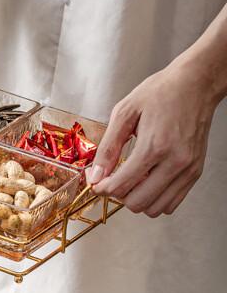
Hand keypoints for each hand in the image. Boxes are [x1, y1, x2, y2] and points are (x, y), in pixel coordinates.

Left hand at [88, 59, 217, 216]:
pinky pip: (171, 204)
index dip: (102, 188)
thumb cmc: (161, 92)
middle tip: (114, 180)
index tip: (97, 182)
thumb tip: (95, 176)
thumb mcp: (124, 113)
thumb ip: (108, 147)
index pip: (120, 186)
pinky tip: (148, 181)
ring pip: (154, 208)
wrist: (196, 83)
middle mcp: (175, 161)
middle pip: (136, 203)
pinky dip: (155, 199)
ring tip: (132, 180)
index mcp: (154, 146)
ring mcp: (188, 169)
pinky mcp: (195, 172)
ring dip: (137, 199)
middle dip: (118, 195)